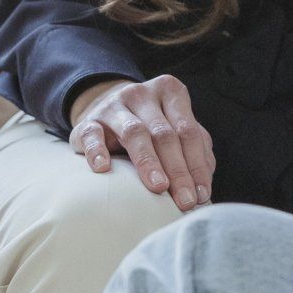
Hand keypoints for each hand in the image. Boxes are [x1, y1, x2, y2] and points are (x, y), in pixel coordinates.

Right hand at [68, 74, 215, 209]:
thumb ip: (196, 150)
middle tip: (185, 200)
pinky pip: (92, 135)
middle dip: (178, 170)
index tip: (201, 195)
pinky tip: (104, 168)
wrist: (106, 108)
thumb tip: (204, 186)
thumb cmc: (150, 125)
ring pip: (134, 133)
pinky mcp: (88, 122)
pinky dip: (97, 151)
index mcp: (170, 92)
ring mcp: (113, 106)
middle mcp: (142, 94)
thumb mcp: (176, 128)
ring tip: (159, 187)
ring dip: (148, 162)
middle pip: (164, 134)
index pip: (188, 131)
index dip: (196, 164)